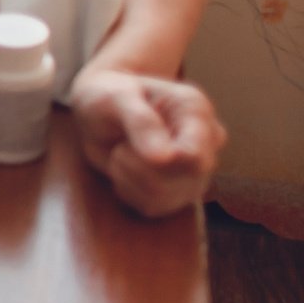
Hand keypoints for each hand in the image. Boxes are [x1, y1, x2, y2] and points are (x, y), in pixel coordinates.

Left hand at [68, 67, 226, 217]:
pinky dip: (128, 192)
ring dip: (130, 179)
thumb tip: (165, 158)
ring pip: (169, 198)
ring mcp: (195, 170)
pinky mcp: (178, 191)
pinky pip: (154, 207)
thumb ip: (141, 121)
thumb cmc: (108, 95)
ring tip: (121, 154)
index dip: (165, 162)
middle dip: (139, 168)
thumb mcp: (115, 98)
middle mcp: (205, 142)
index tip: (126, 149)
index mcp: (195, 111)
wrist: (98, 110)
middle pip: (185, 179)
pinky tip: (124, 171)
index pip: (197, 154)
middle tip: (119, 148)